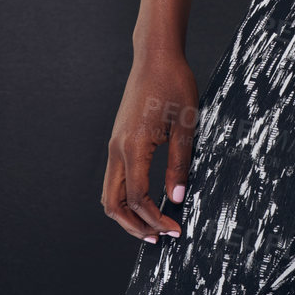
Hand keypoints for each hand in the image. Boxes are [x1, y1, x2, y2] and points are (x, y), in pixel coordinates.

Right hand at [101, 46, 196, 241]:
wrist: (155, 56)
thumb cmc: (173, 84)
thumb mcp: (185, 126)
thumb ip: (179, 165)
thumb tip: (177, 199)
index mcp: (133, 146)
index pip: (138, 198)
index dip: (156, 220)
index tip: (176, 230)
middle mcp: (117, 148)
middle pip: (113, 204)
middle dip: (135, 226)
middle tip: (159, 238)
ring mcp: (114, 143)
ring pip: (109, 192)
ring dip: (127, 214)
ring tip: (152, 225)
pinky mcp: (118, 138)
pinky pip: (114, 177)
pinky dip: (125, 196)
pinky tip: (146, 198)